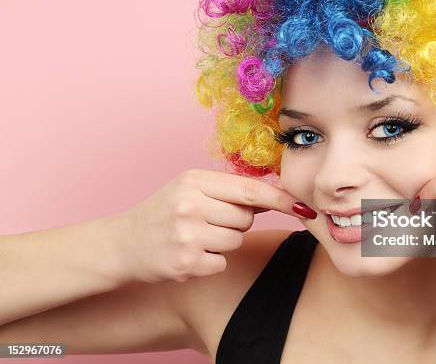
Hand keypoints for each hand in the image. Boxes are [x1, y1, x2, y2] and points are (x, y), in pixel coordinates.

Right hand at [115, 169, 316, 283]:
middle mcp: (191, 205)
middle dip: (236, 222)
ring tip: (197, 236)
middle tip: (208, 221)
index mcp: (194, 181)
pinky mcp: (187, 263)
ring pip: (236, 240)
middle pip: (246, 218)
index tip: (303, 208)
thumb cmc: (164, 212)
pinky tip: (190, 253)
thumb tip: (274, 197)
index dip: (281, 200)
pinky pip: (222, 262)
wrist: (122, 244)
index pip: (250, 191)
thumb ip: (229, 191)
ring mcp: (188, 236)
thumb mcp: (190, 189)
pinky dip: (212, 260)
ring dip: (224, 241)